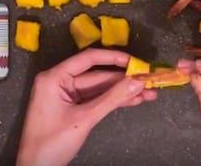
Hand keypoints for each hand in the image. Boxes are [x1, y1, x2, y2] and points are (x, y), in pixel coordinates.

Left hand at [16, 49, 156, 165]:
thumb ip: (112, 99)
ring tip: (148, 93)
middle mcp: (60, 81)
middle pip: (97, 75)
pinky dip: (112, 101)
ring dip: (121, 92)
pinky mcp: (72, 108)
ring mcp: (66, 96)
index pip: (88, 59)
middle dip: (123, 80)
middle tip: (148, 81)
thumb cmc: (52, 142)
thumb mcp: (84, 119)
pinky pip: (95, 100)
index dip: (114, 58)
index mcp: (55, 77)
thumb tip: (138, 81)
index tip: (136, 62)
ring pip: (99, 89)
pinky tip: (133, 101)